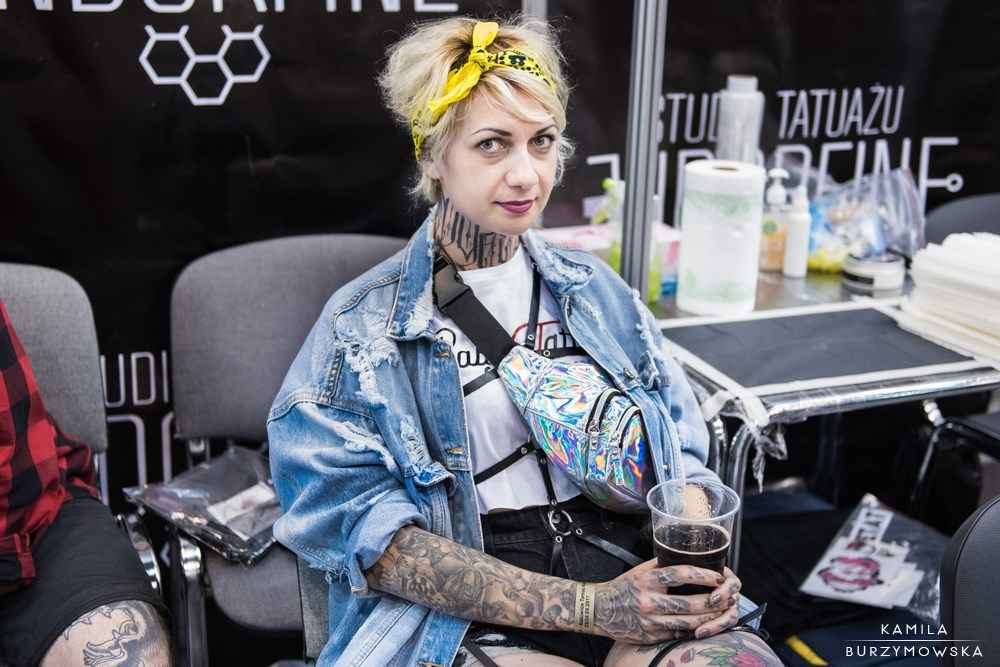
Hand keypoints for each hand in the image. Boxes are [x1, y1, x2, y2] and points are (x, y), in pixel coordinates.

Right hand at [592, 559, 739, 643]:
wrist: (599, 610)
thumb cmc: (622, 587)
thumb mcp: (639, 571)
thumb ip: (662, 568)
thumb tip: (687, 562)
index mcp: (646, 580)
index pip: (680, 574)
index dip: (702, 575)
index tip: (717, 576)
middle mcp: (648, 601)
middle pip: (689, 603)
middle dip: (712, 601)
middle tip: (726, 598)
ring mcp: (650, 621)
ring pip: (687, 622)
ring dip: (708, 618)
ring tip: (721, 613)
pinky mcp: (650, 636)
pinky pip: (677, 634)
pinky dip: (693, 630)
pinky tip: (704, 626)